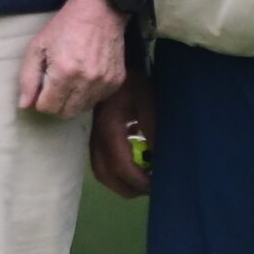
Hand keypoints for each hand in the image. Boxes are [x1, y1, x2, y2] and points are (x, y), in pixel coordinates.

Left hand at [17, 0, 124, 119]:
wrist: (100, 10)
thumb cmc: (65, 26)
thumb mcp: (38, 46)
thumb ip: (28, 78)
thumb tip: (24, 105)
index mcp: (64, 72)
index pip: (48, 108)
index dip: (40, 101)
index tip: (42, 88)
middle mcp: (87, 81)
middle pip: (65, 113)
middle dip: (55, 104)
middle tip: (53, 86)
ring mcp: (104, 82)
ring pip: (82, 110)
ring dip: (71, 101)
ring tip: (69, 79)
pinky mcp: (116, 81)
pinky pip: (97, 100)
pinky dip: (88, 94)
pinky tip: (84, 76)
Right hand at [89, 62, 154, 197]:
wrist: (115, 64)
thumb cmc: (134, 80)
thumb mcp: (149, 102)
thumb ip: (154, 131)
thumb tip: (160, 160)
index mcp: (109, 128)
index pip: (121, 166)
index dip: (139, 181)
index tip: (157, 185)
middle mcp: (96, 136)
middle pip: (105, 175)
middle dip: (128, 188)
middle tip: (149, 189)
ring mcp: (93, 136)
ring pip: (101, 170)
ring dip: (121, 181)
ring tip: (142, 179)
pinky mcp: (95, 134)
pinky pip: (102, 160)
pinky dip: (116, 169)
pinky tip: (134, 161)